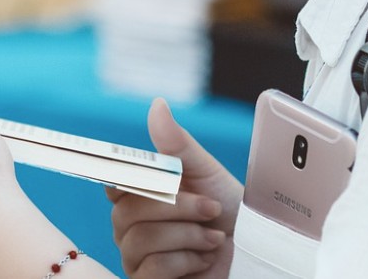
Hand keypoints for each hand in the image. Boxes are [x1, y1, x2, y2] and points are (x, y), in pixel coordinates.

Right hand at [109, 99, 241, 278]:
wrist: (254, 252)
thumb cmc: (229, 211)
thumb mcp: (205, 171)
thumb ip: (177, 143)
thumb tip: (156, 104)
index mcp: (138, 194)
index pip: (113, 181)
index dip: (128, 177)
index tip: (160, 177)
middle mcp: (129, 226)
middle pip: (127, 210)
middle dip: (178, 206)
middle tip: (211, 207)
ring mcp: (135, 257)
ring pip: (140, 239)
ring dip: (188, 235)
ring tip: (213, 237)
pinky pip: (151, 268)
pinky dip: (186, 260)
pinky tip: (203, 259)